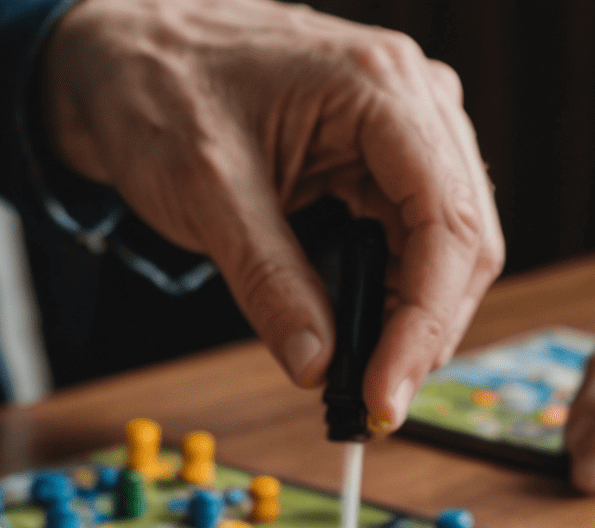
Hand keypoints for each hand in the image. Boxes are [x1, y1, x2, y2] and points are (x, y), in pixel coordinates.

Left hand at [43, 0, 503, 427]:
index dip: (423, 322)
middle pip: (463, 240)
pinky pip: (411, 238)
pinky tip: (361, 338)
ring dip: (413, 322)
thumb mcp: (207, 194)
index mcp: (379, 88)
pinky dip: (392, 297)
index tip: (384, 394)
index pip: (445, 221)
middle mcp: (412, 99)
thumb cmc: (161, 94)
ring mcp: (404, 127)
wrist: (130, 53)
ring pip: (447, 246)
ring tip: (363, 382)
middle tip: (372, 407)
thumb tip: (316, 367)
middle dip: (424, 333)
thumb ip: (267, 282)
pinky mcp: (381, 157)